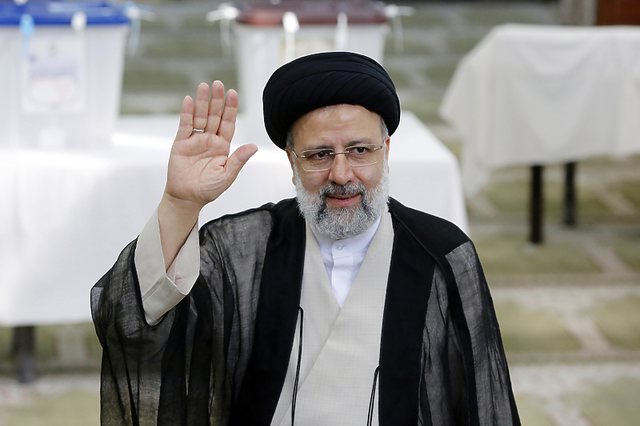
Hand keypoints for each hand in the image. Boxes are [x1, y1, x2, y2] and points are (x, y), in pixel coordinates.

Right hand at [164, 81, 257, 212]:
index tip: (233, 94)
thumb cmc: (208, 189)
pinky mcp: (181, 143)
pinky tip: (190, 101)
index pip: (228, 123)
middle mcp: (210, 140)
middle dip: (217, 100)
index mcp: (222, 146)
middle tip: (219, 84)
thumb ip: (238, 160)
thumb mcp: (227, 176)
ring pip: (200, 117)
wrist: (187, 198)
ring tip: (204, 86)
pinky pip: (185, 126)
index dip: (231, 109)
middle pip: (214, 116)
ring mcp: (195, 140)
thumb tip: (253, 146)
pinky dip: (187, 113)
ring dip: (202, 102)